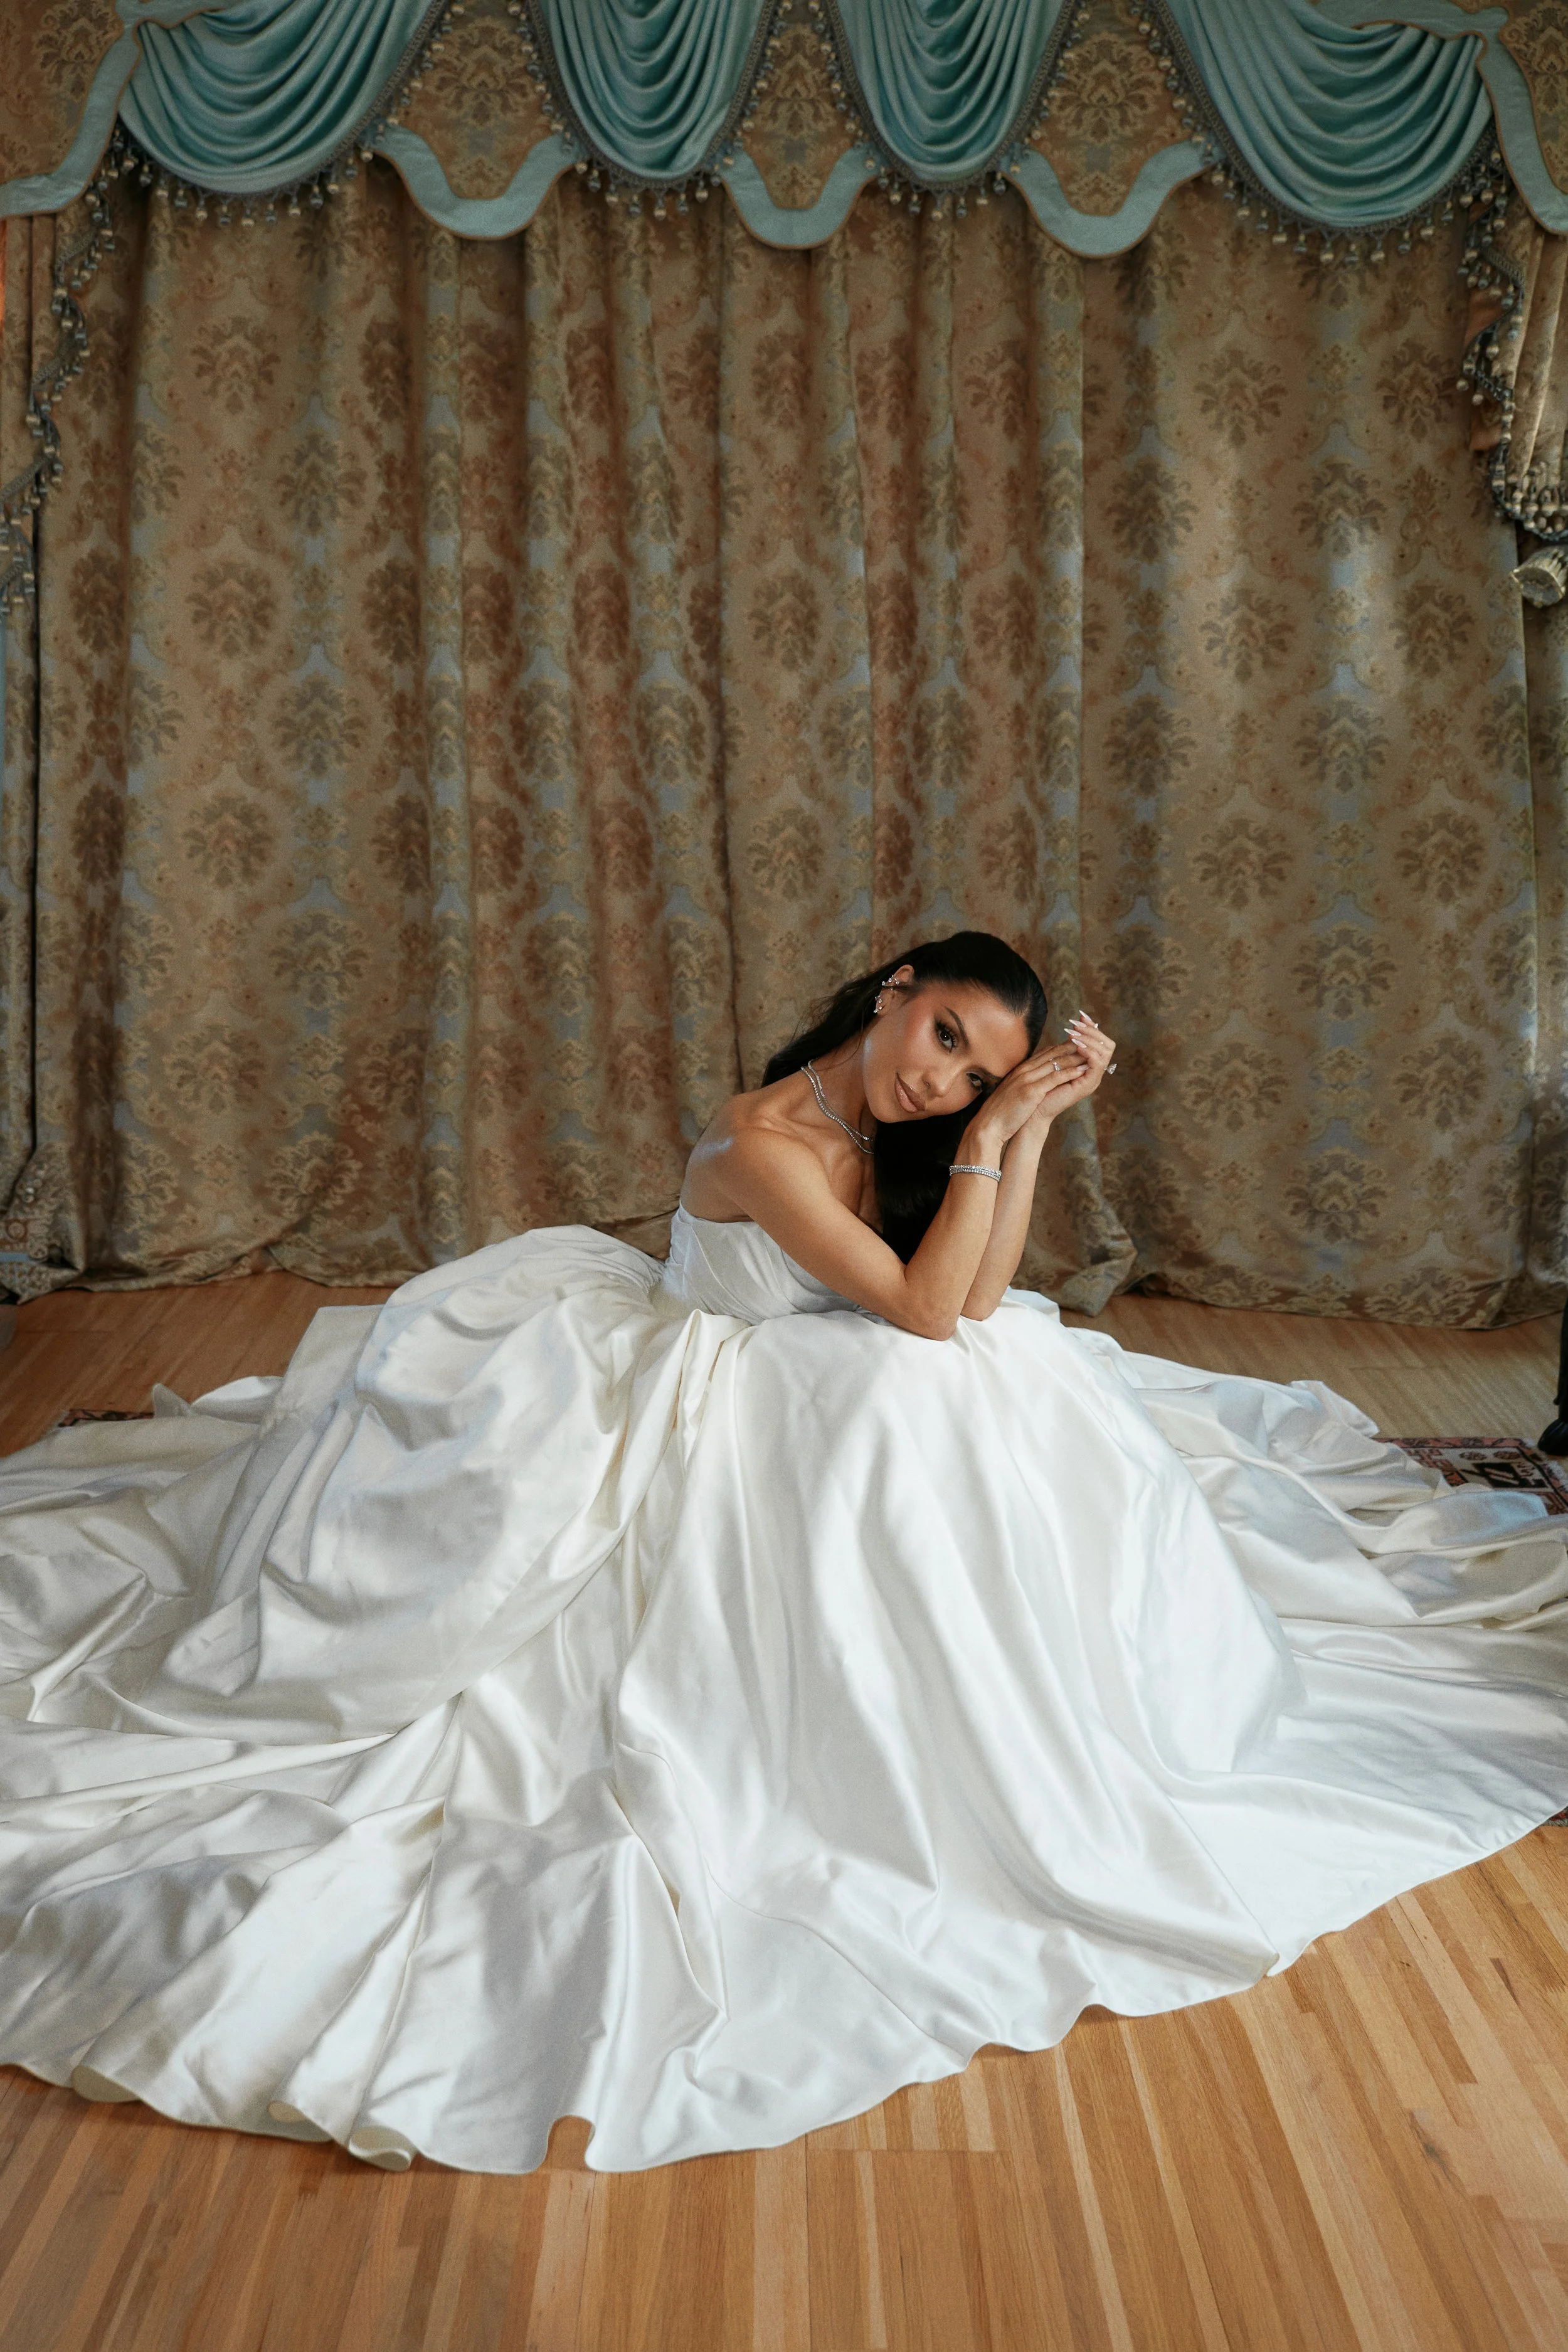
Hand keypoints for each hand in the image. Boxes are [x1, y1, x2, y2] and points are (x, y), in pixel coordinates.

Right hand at [968, 1012, 1116, 1155]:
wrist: (989, 1124)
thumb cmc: (1002, 1111)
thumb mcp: (1014, 1091)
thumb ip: (1025, 1081)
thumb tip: (1038, 1080)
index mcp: (1021, 1069)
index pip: (1046, 1052)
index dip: (1064, 1046)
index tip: (1079, 1043)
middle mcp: (1025, 1070)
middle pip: (1054, 1053)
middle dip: (1074, 1046)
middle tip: (1091, 1043)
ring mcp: (1027, 1079)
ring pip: (1056, 1062)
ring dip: (1076, 1056)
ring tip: (1092, 1053)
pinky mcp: (1031, 1091)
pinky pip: (1054, 1077)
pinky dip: (1070, 1072)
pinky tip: (1082, 1069)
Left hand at [1022, 1012, 1115, 1133]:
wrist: (1032, 1110)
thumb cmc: (1041, 1087)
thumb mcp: (1056, 1060)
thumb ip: (1067, 1047)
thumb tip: (1075, 1025)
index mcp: (1088, 1065)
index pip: (1101, 1041)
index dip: (1092, 1027)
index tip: (1081, 1014)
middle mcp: (1093, 1072)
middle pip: (1108, 1044)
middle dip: (1092, 1031)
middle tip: (1076, 1024)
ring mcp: (1092, 1079)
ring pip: (1105, 1052)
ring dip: (1090, 1039)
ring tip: (1074, 1033)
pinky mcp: (1087, 1085)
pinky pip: (1096, 1065)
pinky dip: (1089, 1052)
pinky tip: (1077, 1045)